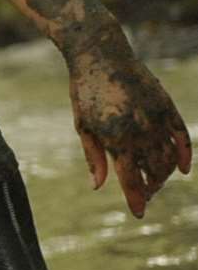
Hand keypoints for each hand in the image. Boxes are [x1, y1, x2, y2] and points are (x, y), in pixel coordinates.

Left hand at [67, 44, 190, 216]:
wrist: (101, 56)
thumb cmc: (85, 93)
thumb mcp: (83, 126)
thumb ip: (93, 157)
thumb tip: (98, 186)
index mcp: (117, 138)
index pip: (131, 179)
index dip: (136, 198)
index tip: (139, 213)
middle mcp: (141, 131)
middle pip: (153, 171)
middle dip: (150, 187)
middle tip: (145, 194)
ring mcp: (157, 118)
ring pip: (169, 158)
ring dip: (165, 174)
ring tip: (155, 182)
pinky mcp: (167, 107)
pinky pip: (182, 136)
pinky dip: (185, 154)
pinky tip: (183, 169)